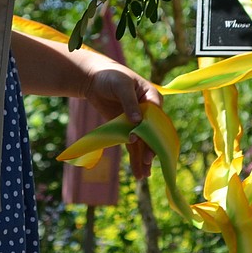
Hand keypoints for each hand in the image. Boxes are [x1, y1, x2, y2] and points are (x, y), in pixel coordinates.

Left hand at [80, 63, 162, 179]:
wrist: (95, 79)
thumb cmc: (111, 76)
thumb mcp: (121, 86)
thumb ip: (130, 103)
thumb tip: (137, 122)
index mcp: (152, 98)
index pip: (157, 117)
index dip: (152, 131)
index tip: (143, 141)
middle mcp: (148, 112)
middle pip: (152, 133)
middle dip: (150, 149)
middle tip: (146, 163)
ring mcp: (138, 122)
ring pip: (143, 143)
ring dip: (143, 159)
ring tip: (143, 176)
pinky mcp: (127, 128)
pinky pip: (133, 145)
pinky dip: (135, 157)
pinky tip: (138, 171)